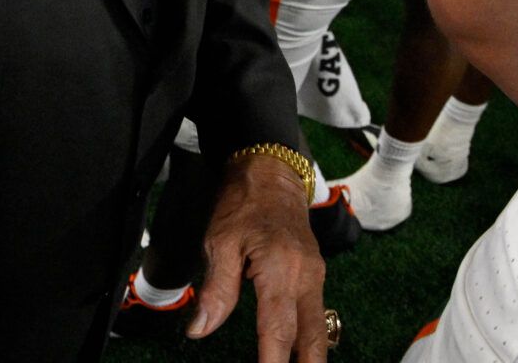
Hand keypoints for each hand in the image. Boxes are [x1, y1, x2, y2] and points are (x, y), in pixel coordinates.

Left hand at [189, 155, 327, 361]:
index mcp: (281, 270)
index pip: (278, 331)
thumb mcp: (220, 242)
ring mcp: (315, 277)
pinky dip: (308, 342)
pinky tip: (298, 357)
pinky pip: (316, 316)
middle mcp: (306, 278)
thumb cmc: (243, 203)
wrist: (271, 174)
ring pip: (318, 332)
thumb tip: (199, 330)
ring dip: (309, 360)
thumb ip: (216, 290)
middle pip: (311, 341)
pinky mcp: (314, 276)